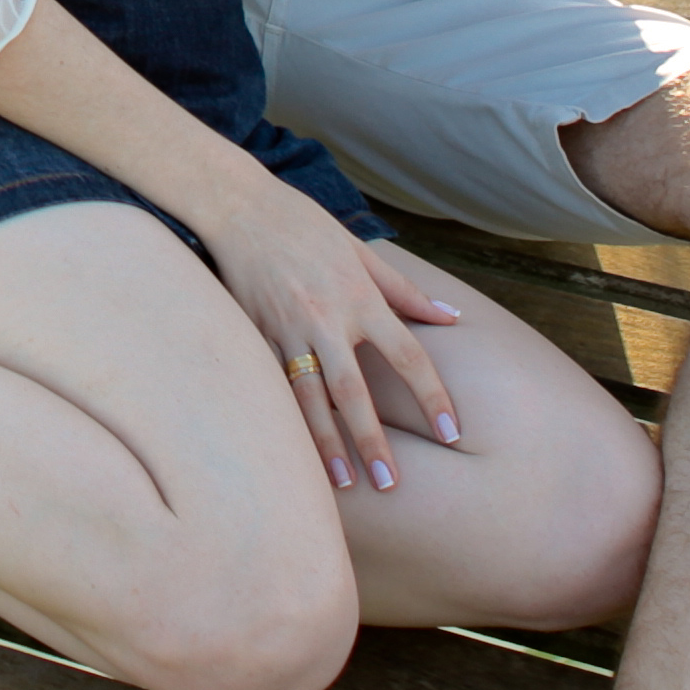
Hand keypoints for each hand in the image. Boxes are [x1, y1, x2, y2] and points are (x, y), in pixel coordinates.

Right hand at [202, 193, 469, 495]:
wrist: (238, 206)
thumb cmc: (305, 225)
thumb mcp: (361, 251)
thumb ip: (405, 291)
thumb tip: (451, 318)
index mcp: (360, 298)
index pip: (408, 356)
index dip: (432, 396)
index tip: (451, 433)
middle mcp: (326, 320)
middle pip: (354, 392)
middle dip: (373, 441)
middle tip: (390, 483)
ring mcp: (286, 331)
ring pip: (309, 399)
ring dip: (326, 444)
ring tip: (343, 483)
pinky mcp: (254, 335)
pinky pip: (275, 386)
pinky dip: (287, 420)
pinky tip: (294, 451)